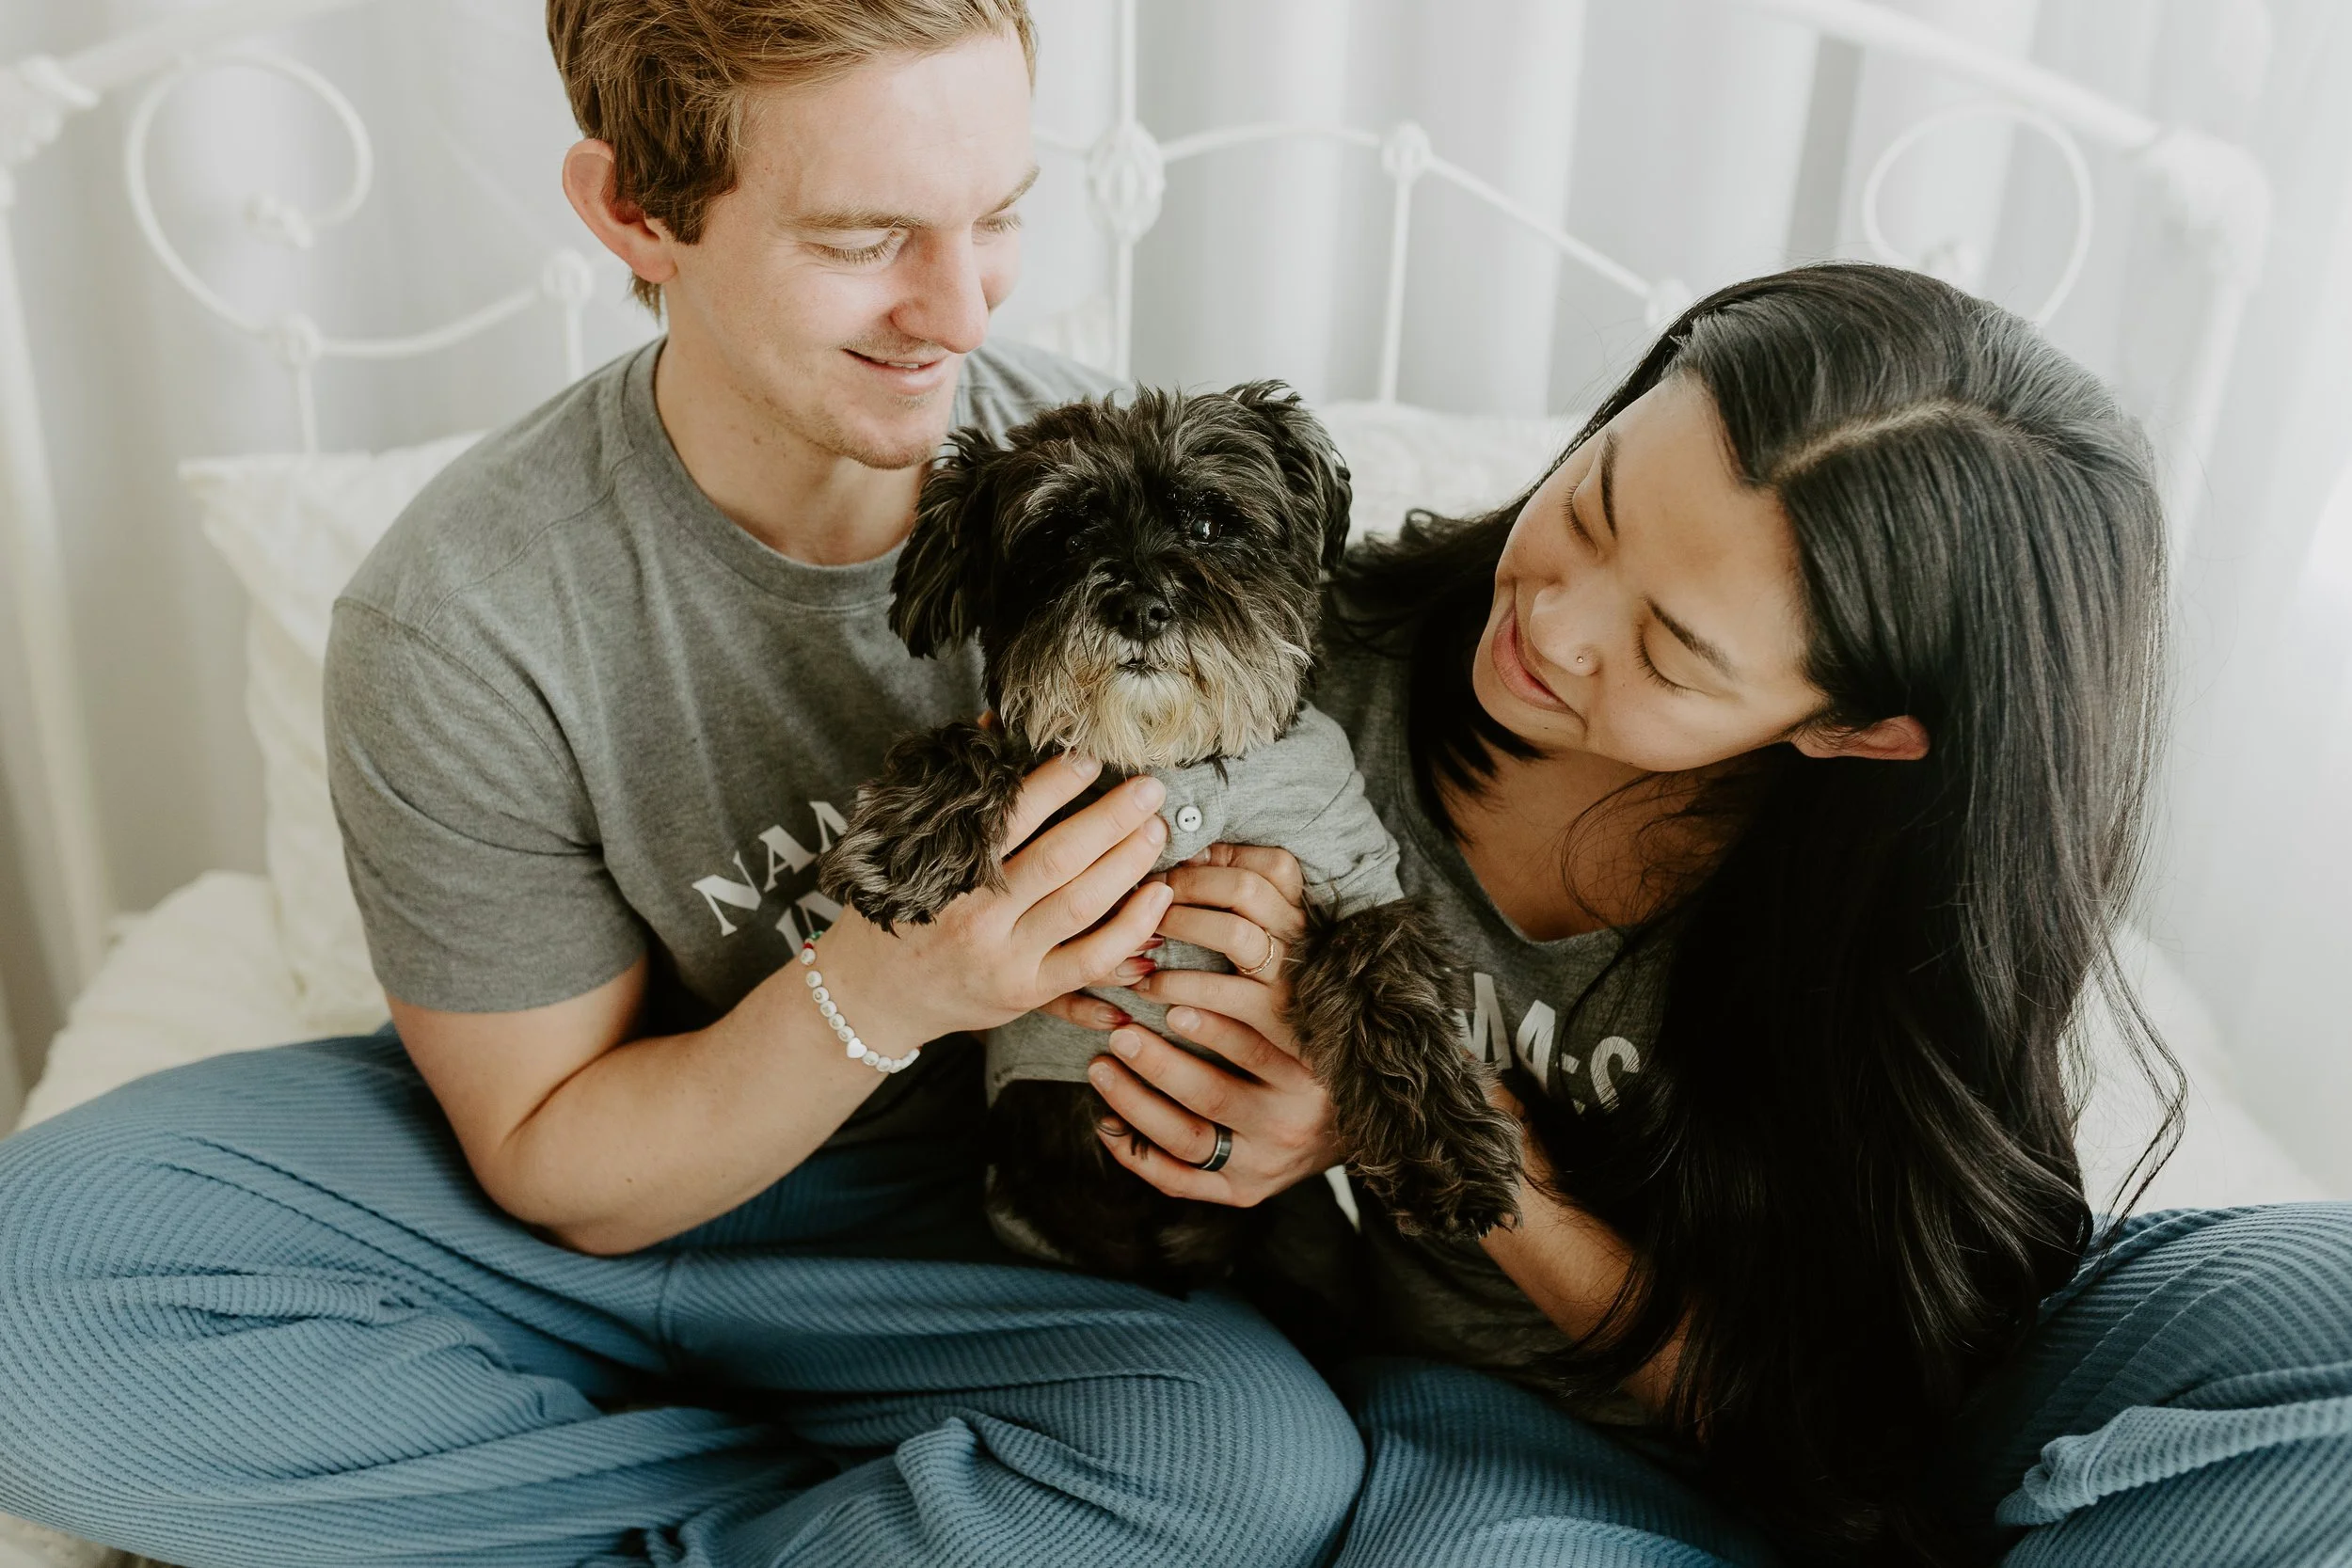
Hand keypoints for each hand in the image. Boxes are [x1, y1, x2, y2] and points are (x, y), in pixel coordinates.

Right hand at [818, 753, 1174, 1048]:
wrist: (874, 994)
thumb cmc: (896, 909)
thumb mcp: (911, 846)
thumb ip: (956, 791)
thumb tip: (996, 725)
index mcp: (946, 873)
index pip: (1011, 819)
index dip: (1056, 784)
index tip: (1090, 758)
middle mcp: (978, 918)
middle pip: (1059, 859)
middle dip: (1112, 818)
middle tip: (1149, 787)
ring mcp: (1007, 960)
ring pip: (1083, 905)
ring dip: (1130, 862)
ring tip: (1157, 828)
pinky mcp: (1029, 992)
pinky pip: (1092, 960)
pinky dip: (1132, 928)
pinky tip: (1159, 895)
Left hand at [1075, 844, 1347, 1205]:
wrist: (1367, 1125)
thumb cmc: (1315, 1033)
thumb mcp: (1305, 974)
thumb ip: (1271, 914)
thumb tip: (1213, 841)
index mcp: (1314, 1039)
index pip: (1256, 1003)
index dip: (1202, 981)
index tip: (1156, 959)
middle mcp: (1301, 1098)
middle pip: (1221, 1070)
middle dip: (1163, 1040)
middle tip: (1119, 1013)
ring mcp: (1273, 1149)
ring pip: (1199, 1122)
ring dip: (1143, 1092)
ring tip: (1105, 1059)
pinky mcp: (1248, 1188)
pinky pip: (1186, 1176)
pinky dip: (1139, 1152)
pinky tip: (1104, 1126)